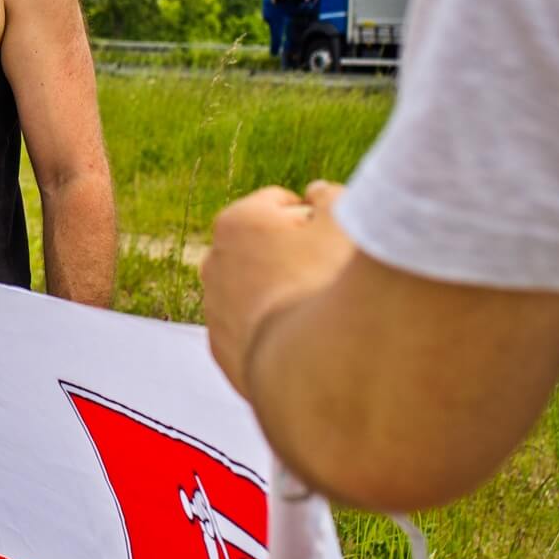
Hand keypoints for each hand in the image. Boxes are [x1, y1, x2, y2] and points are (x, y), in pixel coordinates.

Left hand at [201, 181, 355, 396]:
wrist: (312, 365)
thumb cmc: (330, 283)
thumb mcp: (345, 223)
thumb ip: (331, 197)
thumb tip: (318, 192)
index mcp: (237, 222)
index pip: (279, 203)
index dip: (314, 216)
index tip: (336, 237)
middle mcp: (214, 262)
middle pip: (262, 245)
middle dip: (293, 252)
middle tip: (331, 272)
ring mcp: (214, 309)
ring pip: (254, 289)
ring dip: (282, 291)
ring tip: (318, 309)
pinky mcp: (222, 351)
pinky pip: (252, 329)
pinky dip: (273, 330)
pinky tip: (302, 339)